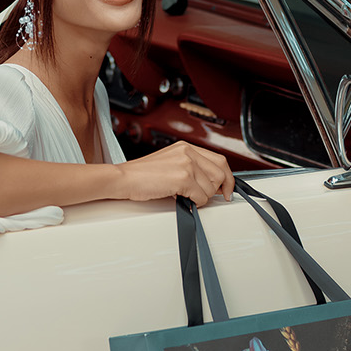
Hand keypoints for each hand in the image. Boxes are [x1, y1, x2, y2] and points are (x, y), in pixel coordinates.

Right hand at [117, 142, 233, 207]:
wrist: (124, 179)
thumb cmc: (142, 175)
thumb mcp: (170, 163)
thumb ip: (190, 168)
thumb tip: (211, 183)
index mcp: (186, 147)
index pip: (219, 160)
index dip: (227, 178)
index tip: (227, 189)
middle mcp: (188, 152)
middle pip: (221, 173)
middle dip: (216, 190)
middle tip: (207, 197)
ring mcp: (186, 164)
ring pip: (212, 188)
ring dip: (202, 198)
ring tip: (186, 196)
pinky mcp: (183, 178)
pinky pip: (202, 197)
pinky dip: (194, 203)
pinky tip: (182, 199)